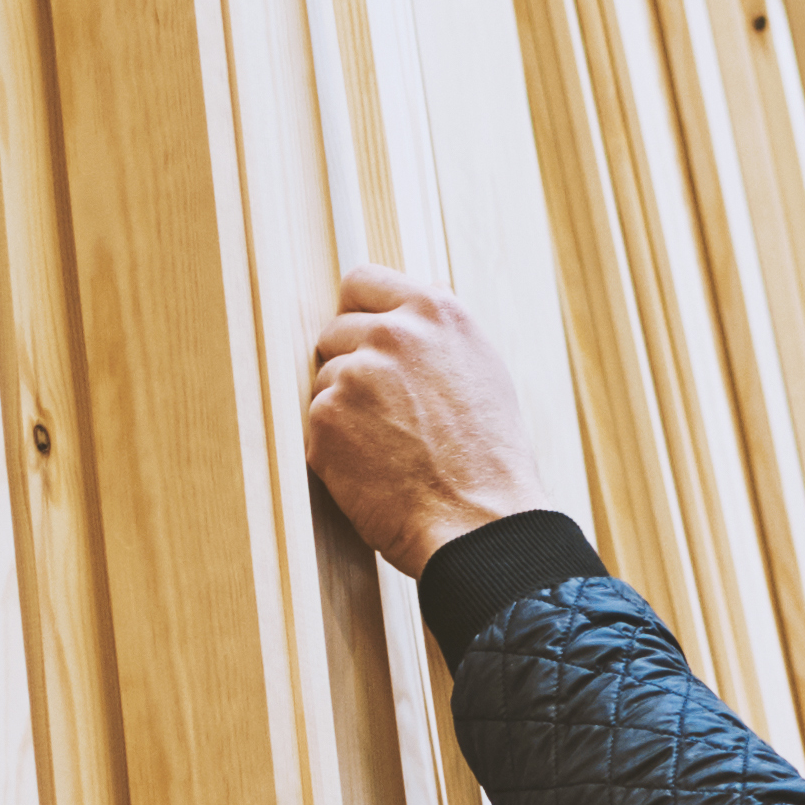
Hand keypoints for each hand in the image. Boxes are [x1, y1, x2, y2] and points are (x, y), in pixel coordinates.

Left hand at [301, 265, 546, 567]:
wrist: (480, 523)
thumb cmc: (489, 459)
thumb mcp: (484, 371)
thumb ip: (442, 331)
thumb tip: (426, 289)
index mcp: (435, 312)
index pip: (363, 281)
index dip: (358, 313)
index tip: (362, 339)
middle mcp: (393, 333)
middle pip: (336, 332)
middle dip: (352, 367)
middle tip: (387, 414)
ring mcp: (355, 374)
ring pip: (325, 381)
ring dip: (344, 411)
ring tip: (390, 448)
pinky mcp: (326, 417)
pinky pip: (315, 424)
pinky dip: (335, 449)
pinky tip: (374, 470)